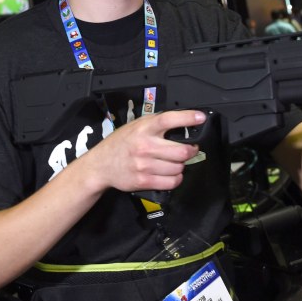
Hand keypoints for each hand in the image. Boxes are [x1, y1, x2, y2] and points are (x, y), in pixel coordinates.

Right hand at [84, 110, 204, 193]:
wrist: (101, 165)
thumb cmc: (121, 143)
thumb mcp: (136, 126)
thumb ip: (156, 123)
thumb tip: (183, 121)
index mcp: (143, 128)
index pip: (168, 120)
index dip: (187, 118)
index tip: (200, 118)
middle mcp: (144, 146)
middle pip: (182, 151)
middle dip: (191, 151)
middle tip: (190, 149)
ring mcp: (144, 165)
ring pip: (179, 168)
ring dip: (181, 165)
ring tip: (174, 162)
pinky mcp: (144, 181)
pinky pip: (172, 182)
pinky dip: (176, 178)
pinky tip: (170, 173)